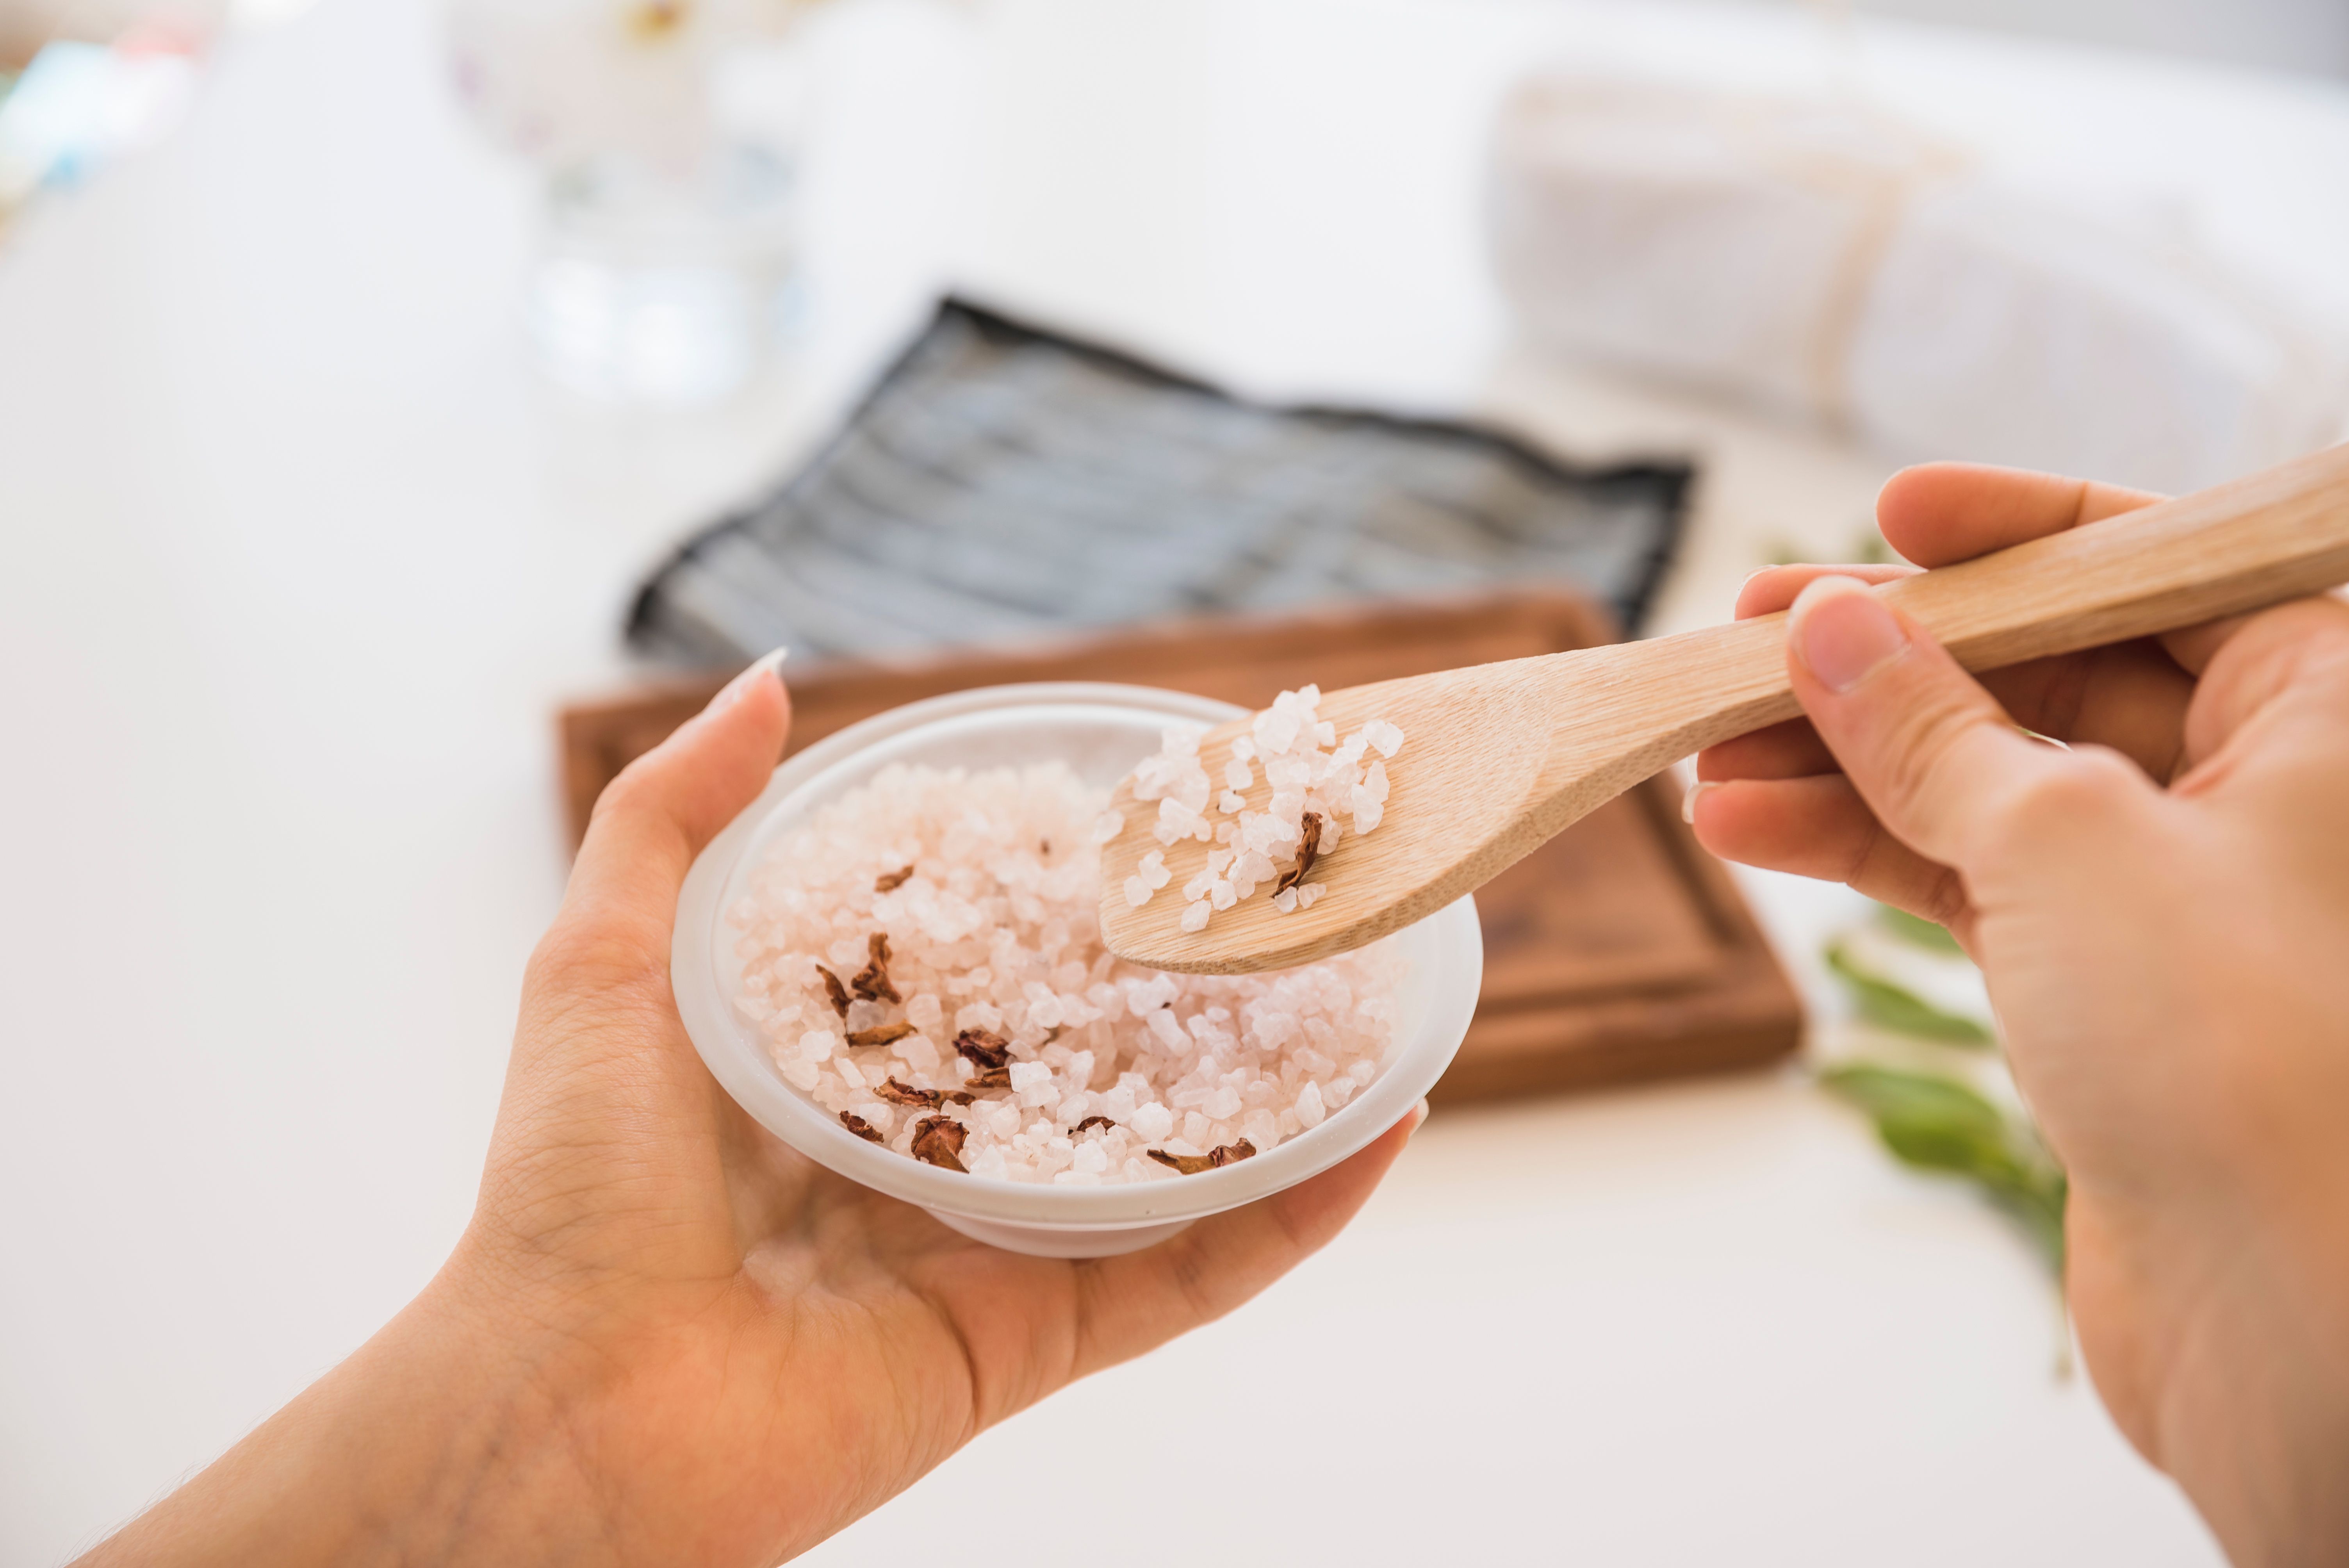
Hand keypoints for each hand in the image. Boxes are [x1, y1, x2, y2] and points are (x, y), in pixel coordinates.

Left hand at [82, 660, 1422, 1567]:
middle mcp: (926, 1156)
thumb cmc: (568, 1190)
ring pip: (1166, 1163)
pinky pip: (1189, 1277)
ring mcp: (991, 1253)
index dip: (1063, 893)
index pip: (982, 962)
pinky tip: (1377, 1130)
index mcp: (839, 1068)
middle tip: (1285, 905)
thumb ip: (670, 820)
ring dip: (1276, 1092)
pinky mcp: (1035, 1343)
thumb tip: (770, 682)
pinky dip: (1292, 1215)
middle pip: (1089, 1056)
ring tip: (1371, 1000)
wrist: (569, 1408)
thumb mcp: (604, 964)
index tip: (1146, 824)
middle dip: (1188, 987)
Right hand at [1690, 463, 2348, 1566]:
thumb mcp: (2061, 834)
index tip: (1888, 515)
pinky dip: (1861, 852)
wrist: (2296, 1309)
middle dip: (1888, 660)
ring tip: (1710, 755)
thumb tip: (1829, 624)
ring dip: (1842, 764)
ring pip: (1985, 782)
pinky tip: (1753, 829)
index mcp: (2317, 702)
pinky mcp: (2107, 986)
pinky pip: (1967, 878)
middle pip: (2047, 672)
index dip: (2017, 530)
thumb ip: (1930, 722)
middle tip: (1744, 644)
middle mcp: (2261, 783)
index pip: (2157, 564)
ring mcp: (2176, 889)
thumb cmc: (2247, 1049)